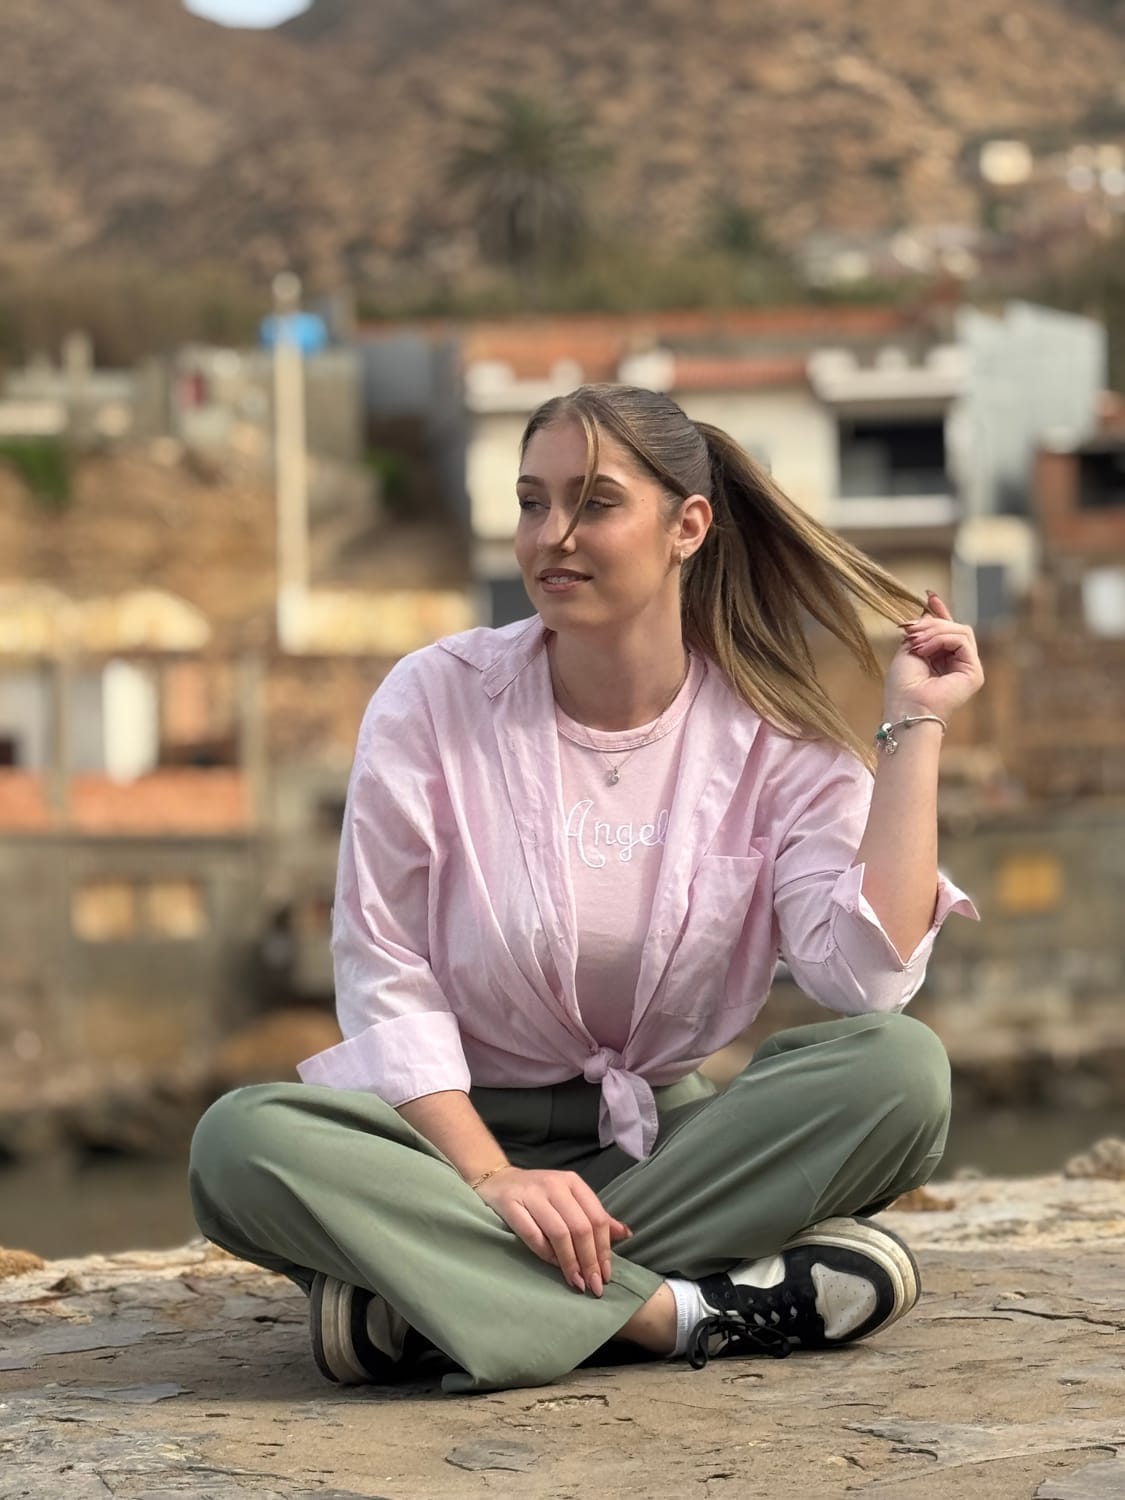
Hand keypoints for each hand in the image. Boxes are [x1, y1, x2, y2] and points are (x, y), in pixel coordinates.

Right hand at [474, 1166, 631, 1295]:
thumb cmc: (540, 1194)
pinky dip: (545, 1254)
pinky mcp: (510, 1204)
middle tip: (594, 1286)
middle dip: (589, 1260)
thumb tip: (626, 1234)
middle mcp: (554, 1185)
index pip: (597, 1218)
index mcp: (573, 1183)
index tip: (606, 1275)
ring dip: (570, 1262)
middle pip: (580, 1227)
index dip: (604, 1249)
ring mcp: (532, 1194)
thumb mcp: (570, 1199)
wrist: (499, 1180)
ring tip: (577, 1282)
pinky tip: (553, 1266)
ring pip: (559, 1232)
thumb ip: (595, 1216)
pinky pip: (532, 1234)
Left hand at [885, 591, 984, 722]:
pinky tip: (925, 650)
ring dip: (935, 631)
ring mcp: (968, 668)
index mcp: (941, 660)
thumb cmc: (902, 687)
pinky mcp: (974, 673)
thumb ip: (921, 632)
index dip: (940, 612)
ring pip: (960, 630)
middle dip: (932, 623)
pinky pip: (962, 640)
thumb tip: (928, 611)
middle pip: (954, 627)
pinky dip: (942, 639)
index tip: (929, 596)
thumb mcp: (908, 651)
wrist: (906, 709)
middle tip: (911, 631)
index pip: (948, 630)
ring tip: (916, 644)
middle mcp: (957, 664)